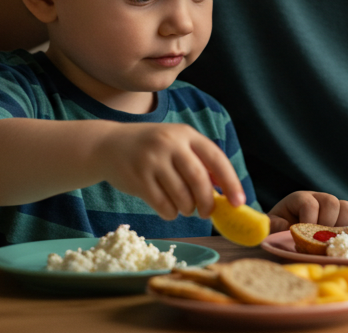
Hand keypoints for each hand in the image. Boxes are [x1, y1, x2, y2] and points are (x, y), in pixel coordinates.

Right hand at [95, 123, 244, 220]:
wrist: (108, 145)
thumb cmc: (151, 149)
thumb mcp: (176, 144)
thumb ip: (199, 162)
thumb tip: (226, 192)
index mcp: (186, 134)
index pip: (216, 158)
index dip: (230, 182)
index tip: (239, 202)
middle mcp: (170, 143)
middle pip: (199, 180)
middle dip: (207, 202)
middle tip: (207, 212)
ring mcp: (152, 160)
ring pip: (181, 195)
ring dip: (188, 209)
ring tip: (185, 207)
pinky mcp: (138, 178)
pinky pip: (163, 205)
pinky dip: (171, 213)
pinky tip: (169, 210)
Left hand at [267, 191, 347, 233]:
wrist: (284, 236)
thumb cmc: (276, 231)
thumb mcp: (269, 227)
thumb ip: (271, 225)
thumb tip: (284, 226)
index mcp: (299, 199)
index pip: (310, 203)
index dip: (309, 219)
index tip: (303, 235)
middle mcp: (318, 200)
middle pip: (332, 202)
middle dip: (327, 223)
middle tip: (319, 239)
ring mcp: (332, 209)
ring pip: (347, 208)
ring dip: (341, 226)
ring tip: (330, 241)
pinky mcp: (343, 220)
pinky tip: (340, 243)